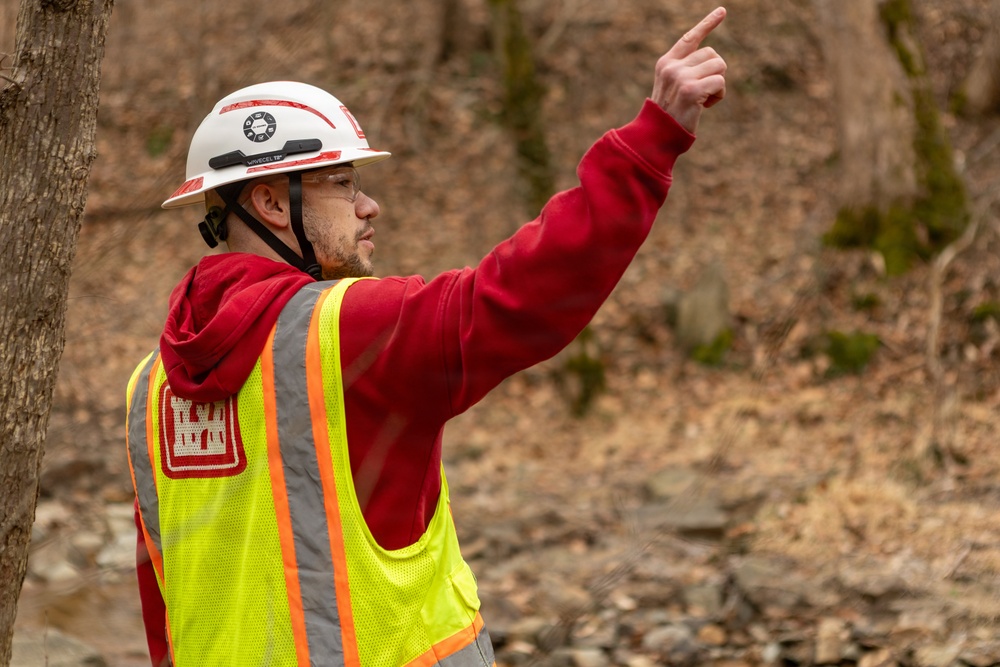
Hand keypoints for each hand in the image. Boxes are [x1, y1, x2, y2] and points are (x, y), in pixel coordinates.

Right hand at [651, 7, 727, 133]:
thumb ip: (686, 70)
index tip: (722, 11)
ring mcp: (681, 77)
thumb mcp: (672, 87)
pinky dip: (718, 95)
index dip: (707, 23)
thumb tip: (714, 60)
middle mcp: (672, 67)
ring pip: (719, 66)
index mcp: (666, 63)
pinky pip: (720, 82)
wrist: (657, 136)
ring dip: (718, 84)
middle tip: (703, 90)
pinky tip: (705, 105)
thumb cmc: (669, 114)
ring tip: (703, 98)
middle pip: (712, 54)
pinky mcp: (691, 90)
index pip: (690, 38)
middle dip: (715, 72)